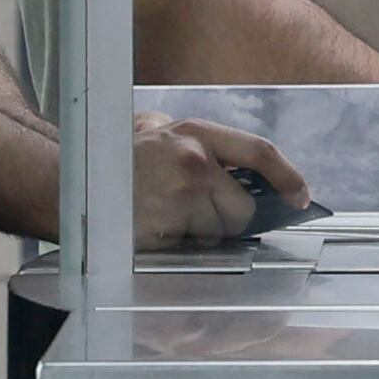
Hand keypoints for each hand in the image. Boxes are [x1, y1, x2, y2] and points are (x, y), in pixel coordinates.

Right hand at [131, 114, 306, 249]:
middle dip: (229, 218)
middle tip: (196, 209)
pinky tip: (159, 227)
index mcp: (197, 132)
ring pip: (219, 231)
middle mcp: (194, 160)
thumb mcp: (160, 132)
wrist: (77, 179)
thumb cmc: (122, 160)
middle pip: (243, 207)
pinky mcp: (167, 225)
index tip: (300, 197)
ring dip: (202, 232)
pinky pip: (194, 246)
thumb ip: (200, 144)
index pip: (259, 152)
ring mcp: (180, 195)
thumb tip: (250, 174)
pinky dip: (182, 244)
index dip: (287, 176)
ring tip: (169, 215)